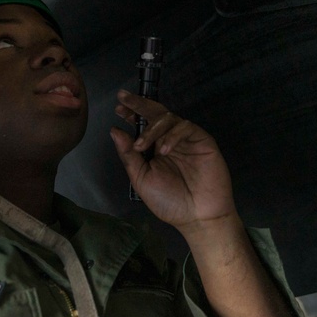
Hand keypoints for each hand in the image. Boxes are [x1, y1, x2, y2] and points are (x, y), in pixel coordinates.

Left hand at [110, 90, 236, 233]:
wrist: (197, 217)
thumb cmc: (169, 202)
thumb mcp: (141, 179)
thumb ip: (128, 156)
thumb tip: (114, 131)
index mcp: (154, 149)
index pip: (143, 124)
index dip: (132, 113)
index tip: (118, 108)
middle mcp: (169, 140)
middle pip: (155, 114)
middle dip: (139, 105)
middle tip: (124, 99)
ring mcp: (186, 140)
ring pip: (168, 118)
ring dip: (151, 128)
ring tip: (142, 145)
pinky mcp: (202, 141)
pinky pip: (185, 127)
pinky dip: (171, 135)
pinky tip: (163, 149)